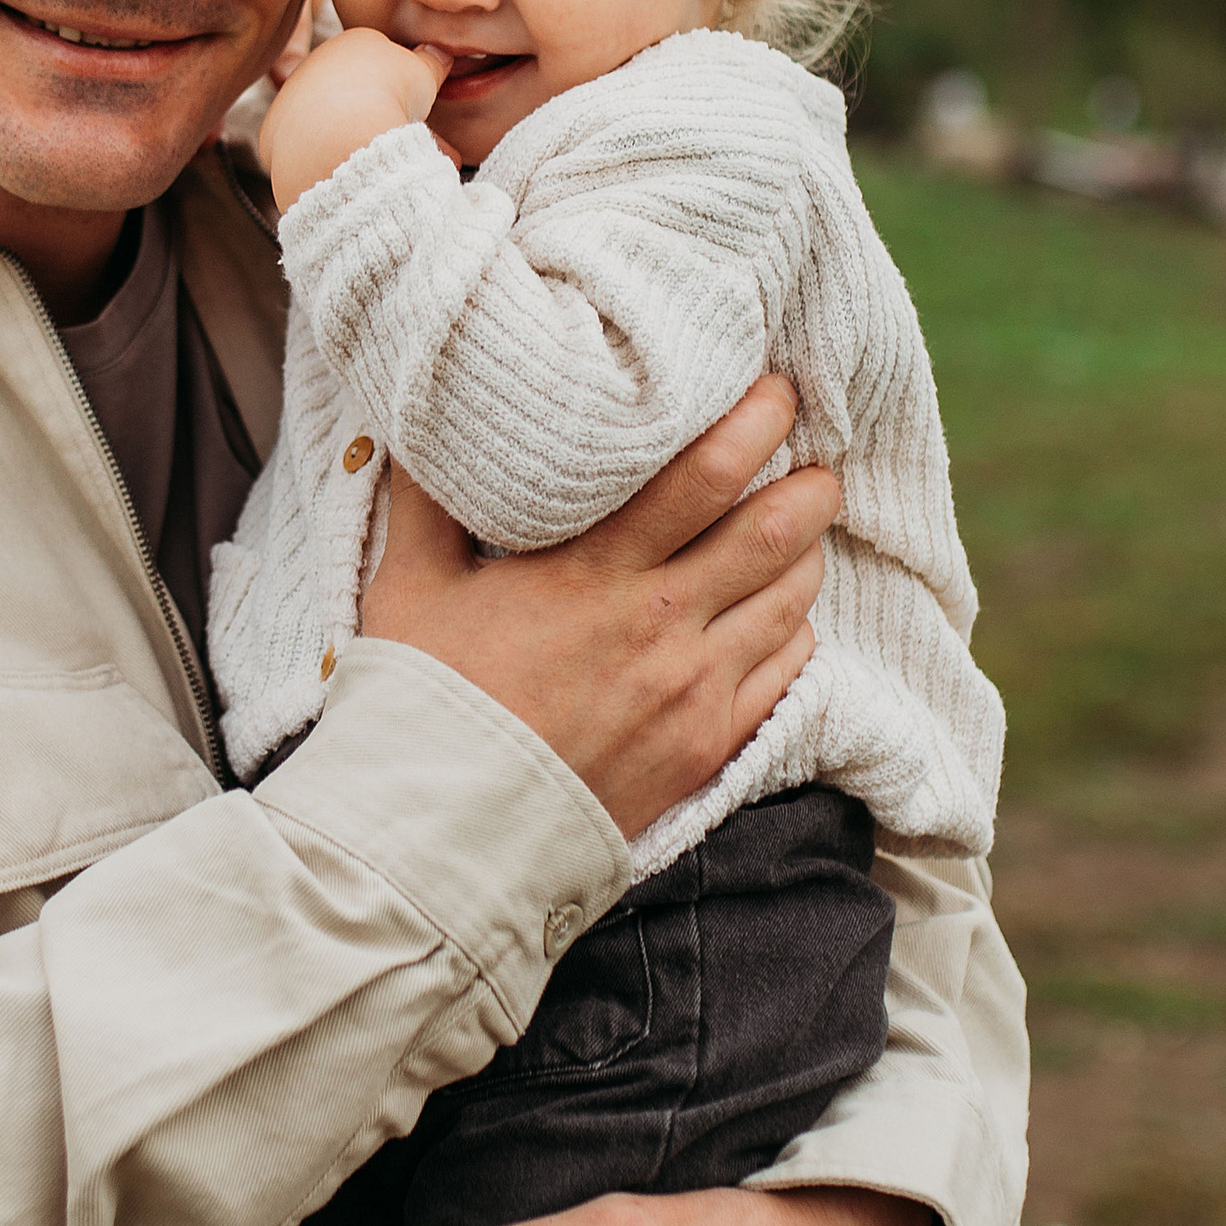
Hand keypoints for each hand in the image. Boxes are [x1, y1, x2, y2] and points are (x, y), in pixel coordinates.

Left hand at [259, 25, 447, 207]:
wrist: (337, 133)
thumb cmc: (388, 96)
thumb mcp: (425, 72)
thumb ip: (433, 61)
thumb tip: (440, 53)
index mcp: (354, 42)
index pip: (384, 65)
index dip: (407, 92)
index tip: (421, 114)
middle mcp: (317, 64)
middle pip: (359, 96)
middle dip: (386, 122)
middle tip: (410, 151)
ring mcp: (292, 97)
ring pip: (334, 125)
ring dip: (359, 145)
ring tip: (388, 175)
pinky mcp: (275, 133)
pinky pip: (310, 149)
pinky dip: (329, 162)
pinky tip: (348, 179)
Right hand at [359, 380, 837, 842]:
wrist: (442, 835)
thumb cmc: (422, 702)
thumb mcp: (409, 587)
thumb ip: (427, 499)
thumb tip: (418, 423)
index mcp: (590, 574)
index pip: (702, 476)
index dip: (753, 422)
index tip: (774, 391)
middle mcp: (657, 625)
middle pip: (774, 533)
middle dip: (809, 484)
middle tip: (815, 455)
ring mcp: (691, 690)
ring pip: (792, 600)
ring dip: (804, 554)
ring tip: (800, 528)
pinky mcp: (706, 746)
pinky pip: (785, 671)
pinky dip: (792, 630)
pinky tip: (776, 613)